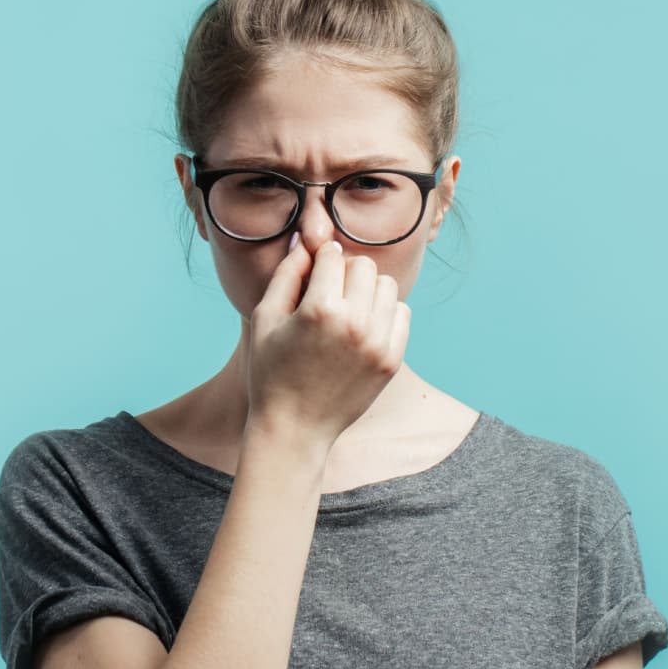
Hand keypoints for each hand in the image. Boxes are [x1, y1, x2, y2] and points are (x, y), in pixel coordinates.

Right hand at [240, 234, 410, 445]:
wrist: (295, 428)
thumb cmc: (270, 371)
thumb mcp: (265, 318)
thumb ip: (288, 274)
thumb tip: (308, 240)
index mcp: (320, 310)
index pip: (334, 256)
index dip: (320, 260)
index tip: (314, 274)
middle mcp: (355, 324)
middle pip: (364, 266)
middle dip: (346, 273)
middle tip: (329, 293)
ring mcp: (378, 344)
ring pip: (388, 286)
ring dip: (368, 290)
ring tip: (348, 309)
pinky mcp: (392, 360)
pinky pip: (402, 313)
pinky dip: (384, 313)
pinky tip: (363, 327)